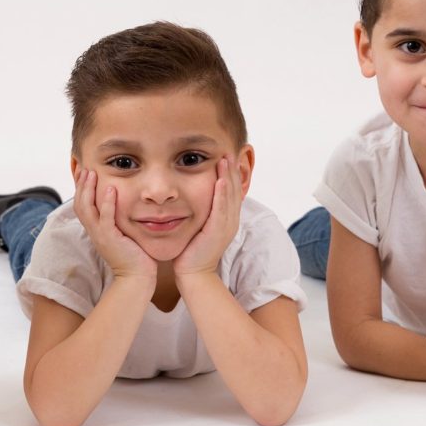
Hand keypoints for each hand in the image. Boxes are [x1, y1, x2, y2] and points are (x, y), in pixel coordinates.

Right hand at [73, 168, 155, 282]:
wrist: (137, 277)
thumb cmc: (135, 256)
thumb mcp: (123, 235)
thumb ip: (120, 221)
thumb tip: (125, 206)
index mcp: (96, 230)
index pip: (82, 207)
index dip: (81, 190)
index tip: (85, 174)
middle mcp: (95, 232)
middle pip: (80, 205)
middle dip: (81, 185)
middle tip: (85, 169)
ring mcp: (101, 236)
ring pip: (87, 209)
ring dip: (89, 189)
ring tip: (92, 174)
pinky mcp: (111, 239)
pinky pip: (105, 218)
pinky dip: (106, 203)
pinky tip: (110, 189)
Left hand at [174, 157, 241, 277]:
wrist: (193, 274)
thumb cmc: (191, 252)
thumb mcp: (198, 227)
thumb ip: (199, 213)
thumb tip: (190, 199)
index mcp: (226, 219)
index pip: (230, 192)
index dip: (230, 174)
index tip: (225, 157)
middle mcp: (230, 221)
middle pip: (234, 190)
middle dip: (232, 170)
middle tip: (228, 151)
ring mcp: (226, 226)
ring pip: (230, 196)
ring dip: (228, 176)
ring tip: (225, 159)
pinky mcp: (218, 231)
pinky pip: (222, 208)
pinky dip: (222, 193)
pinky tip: (220, 179)